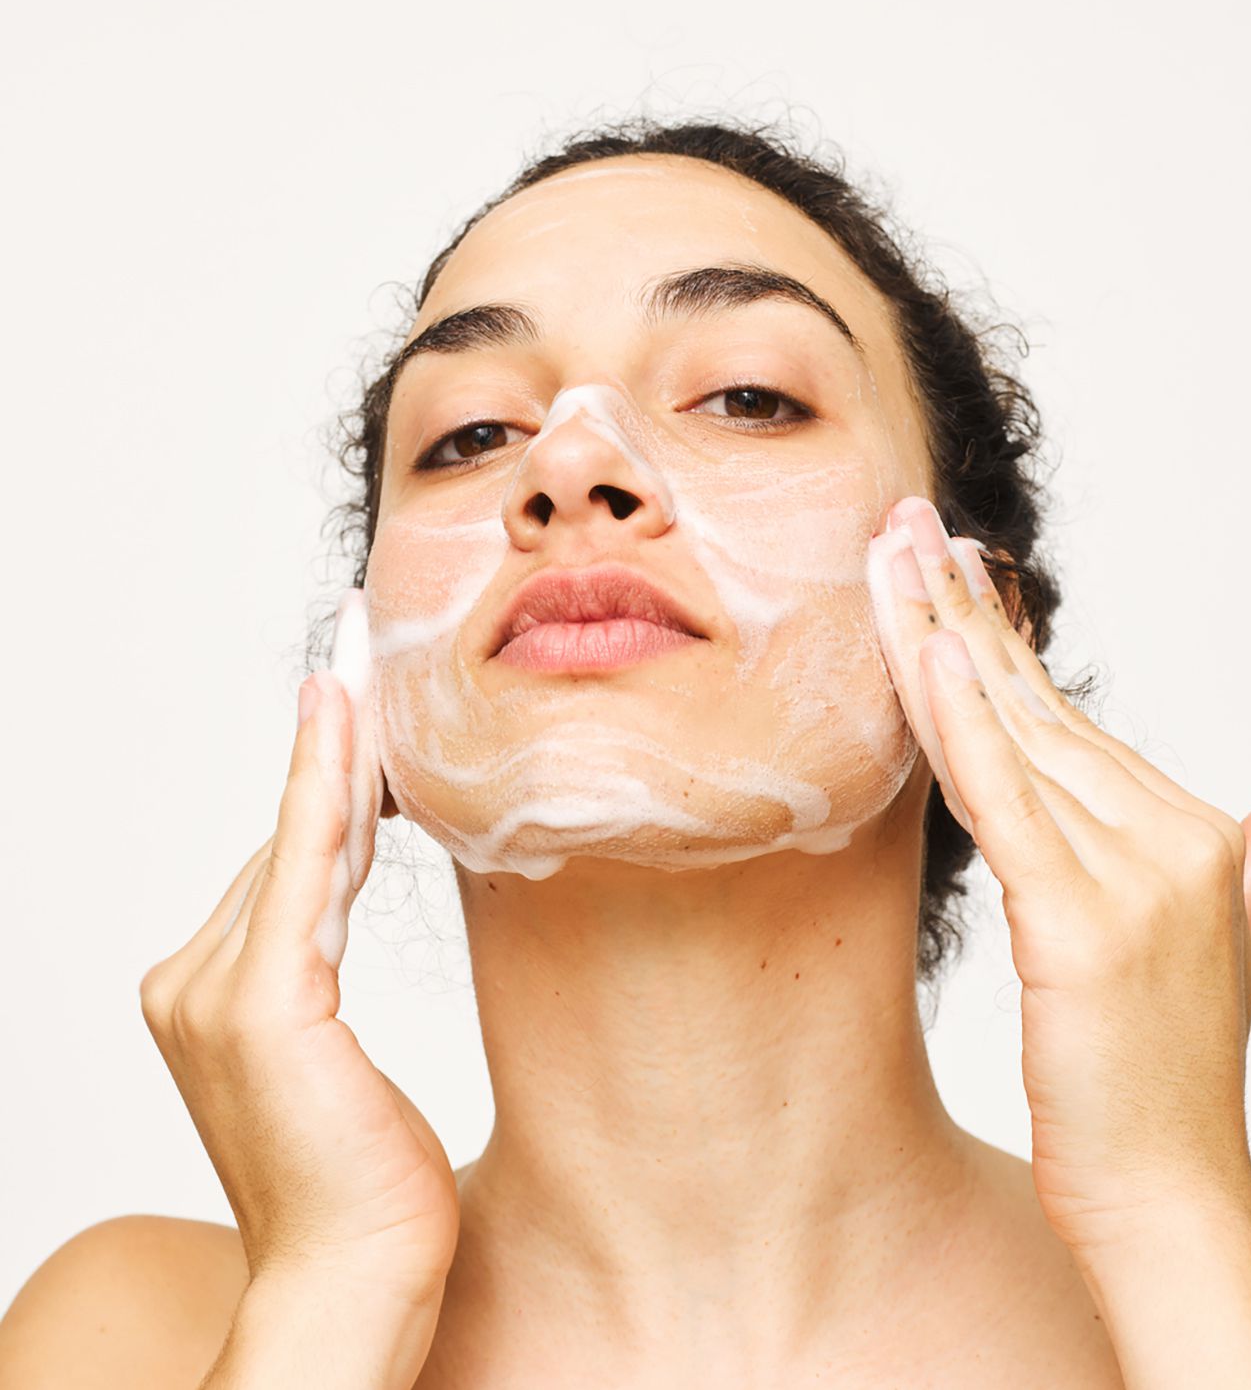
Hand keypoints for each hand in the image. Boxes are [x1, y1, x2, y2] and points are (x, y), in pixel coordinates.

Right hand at [139, 594, 457, 1306]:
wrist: (354, 1280)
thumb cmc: (362, 1181)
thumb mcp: (339, 1054)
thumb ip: (318, 962)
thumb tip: (345, 875)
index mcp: (204, 997)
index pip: (282, 865)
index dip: (321, 783)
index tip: (346, 706)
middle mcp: (189, 985)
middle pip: (287, 845)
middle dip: (333, 758)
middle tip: (364, 667)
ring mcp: (214, 994)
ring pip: (295, 845)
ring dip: (333, 758)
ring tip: (361, 678)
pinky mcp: (264, 1007)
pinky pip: (310, 872)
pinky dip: (328, 794)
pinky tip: (348, 732)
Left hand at [868, 497, 1250, 1257]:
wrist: (1172, 1202)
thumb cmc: (1168, 1084)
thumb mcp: (1227, 950)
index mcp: (1192, 834)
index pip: (1070, 720)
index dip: (1003, 643)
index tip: (952, 572)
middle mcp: (1171, 838)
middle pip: (1035, 706)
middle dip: (961, 611)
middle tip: (903, 526)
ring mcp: (1132, 877)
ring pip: (1011, 732)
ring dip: (941, 636)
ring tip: (891, 553)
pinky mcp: (1078, 921)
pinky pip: (1002, 799)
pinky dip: (959, 721)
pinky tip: (923, 650)